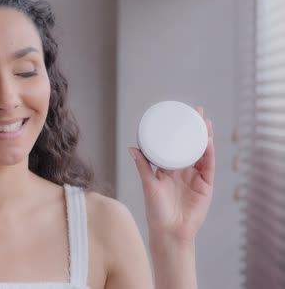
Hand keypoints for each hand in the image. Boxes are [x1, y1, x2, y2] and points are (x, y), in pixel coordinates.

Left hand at [129, 106, 214, 244]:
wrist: (170, 231)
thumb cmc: (156, 211)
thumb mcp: (149, 184)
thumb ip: (143, 166)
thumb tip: (132, 148)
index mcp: (169, 169)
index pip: (175, 145)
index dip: (179, 131)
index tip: (179, 115)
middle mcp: (184, 171)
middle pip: (192, 145)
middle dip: (195, 129)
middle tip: (197, 111)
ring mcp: (196, 177)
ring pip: (203, 153)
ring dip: (205, 138)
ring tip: (205, 122)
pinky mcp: (206, 186)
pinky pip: (209, 167)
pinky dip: (209, 154)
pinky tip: (208, 142)